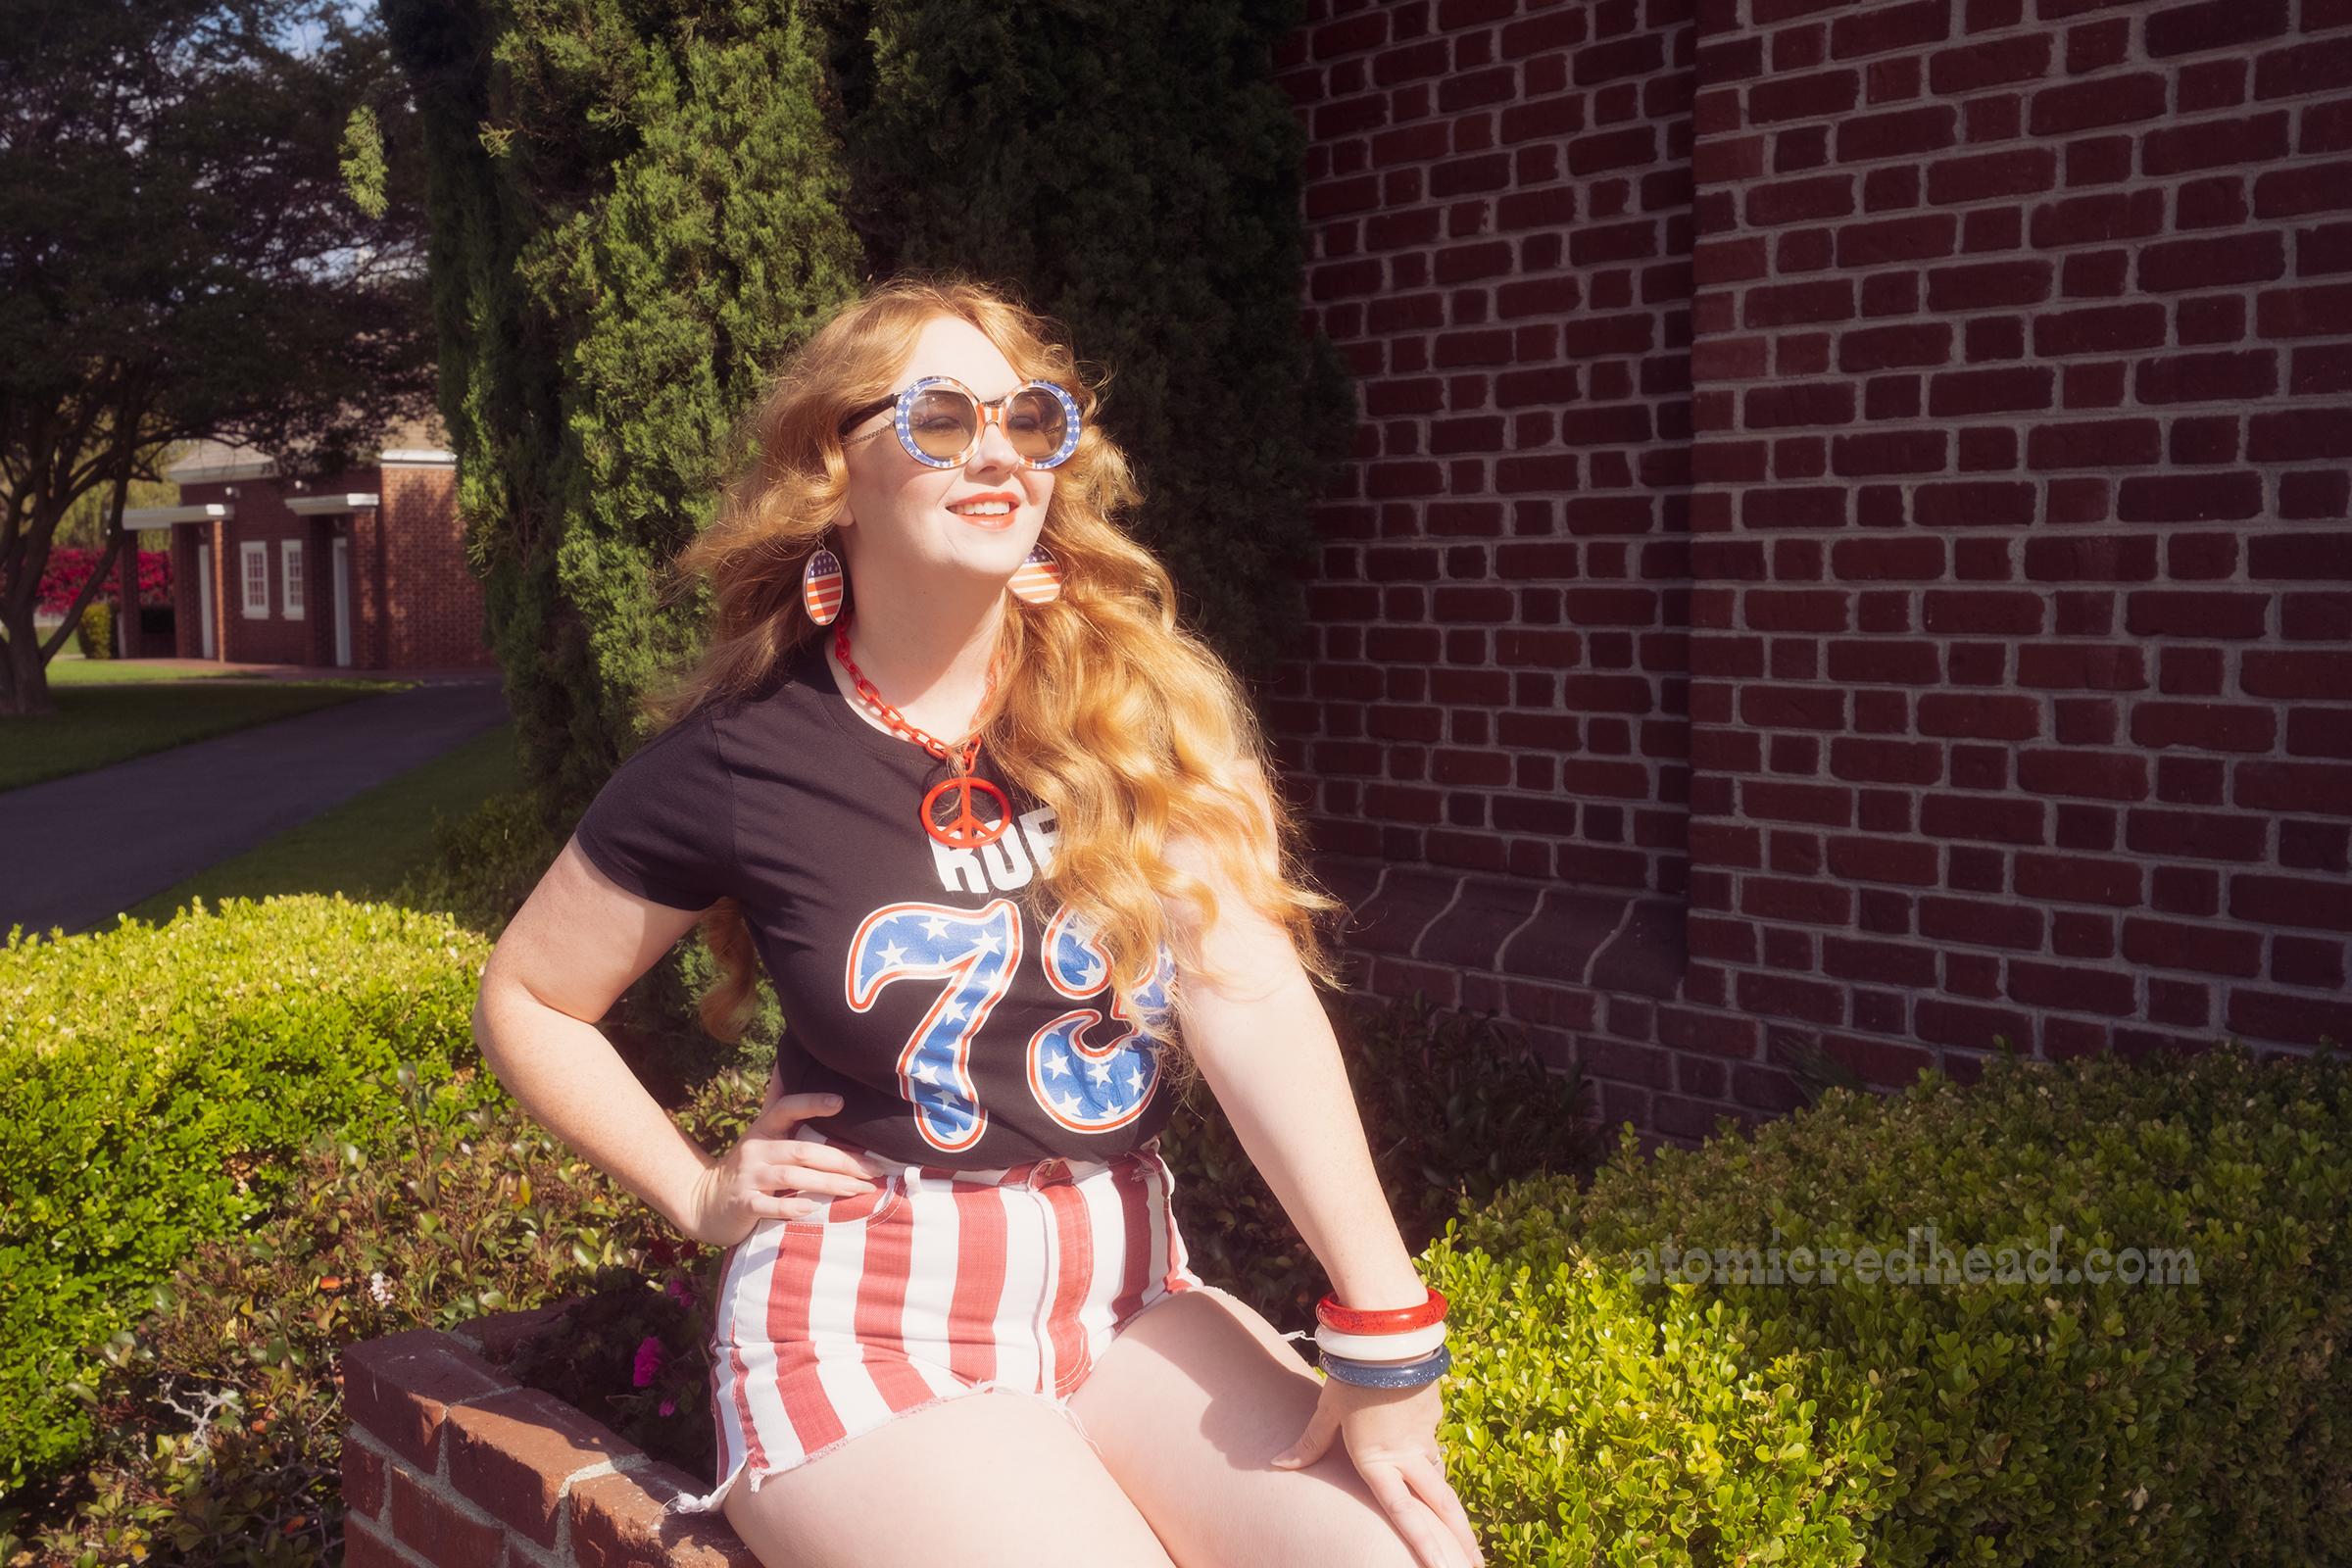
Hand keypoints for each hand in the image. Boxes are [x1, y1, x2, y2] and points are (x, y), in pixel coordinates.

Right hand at [678, 1086, 883, 1247]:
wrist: (705, 1201)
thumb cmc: (749, 1165)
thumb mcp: (763, 1134)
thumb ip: (782, 1108)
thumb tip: (788, 1061)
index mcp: (765, 1129)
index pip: (786, 1108)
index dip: (812, 1102)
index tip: (841, 1102)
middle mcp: (755, 1149)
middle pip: (802, 1150)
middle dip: (842, 1160)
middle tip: (874, 1169)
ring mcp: (748, 1177)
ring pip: (791, 1177)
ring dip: (828, 1184)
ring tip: (858, 1189)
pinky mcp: (742, 1205)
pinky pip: (768, 1205)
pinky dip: (791, 1207)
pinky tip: (811, 1208)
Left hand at [1272, 1375, 1481, 1567]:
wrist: (1387, 1334)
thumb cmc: (1351, 1375)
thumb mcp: (1326, 1411)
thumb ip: (1309, 1443)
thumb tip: (1277, 1463)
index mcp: (1378, 1460)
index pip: (1403, 1513)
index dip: (1425, 1544)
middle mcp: (1408, 1454)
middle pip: (1444, 1504)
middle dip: (1462, 1538)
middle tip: (1477, 1565)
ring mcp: (1426, 1433)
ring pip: (1438, 1473)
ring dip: (1445, 1497)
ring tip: (1452, 1520)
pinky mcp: (1435, 1410)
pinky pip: (1431, 1436)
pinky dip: (1424, 1445)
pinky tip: (1411, 1431)